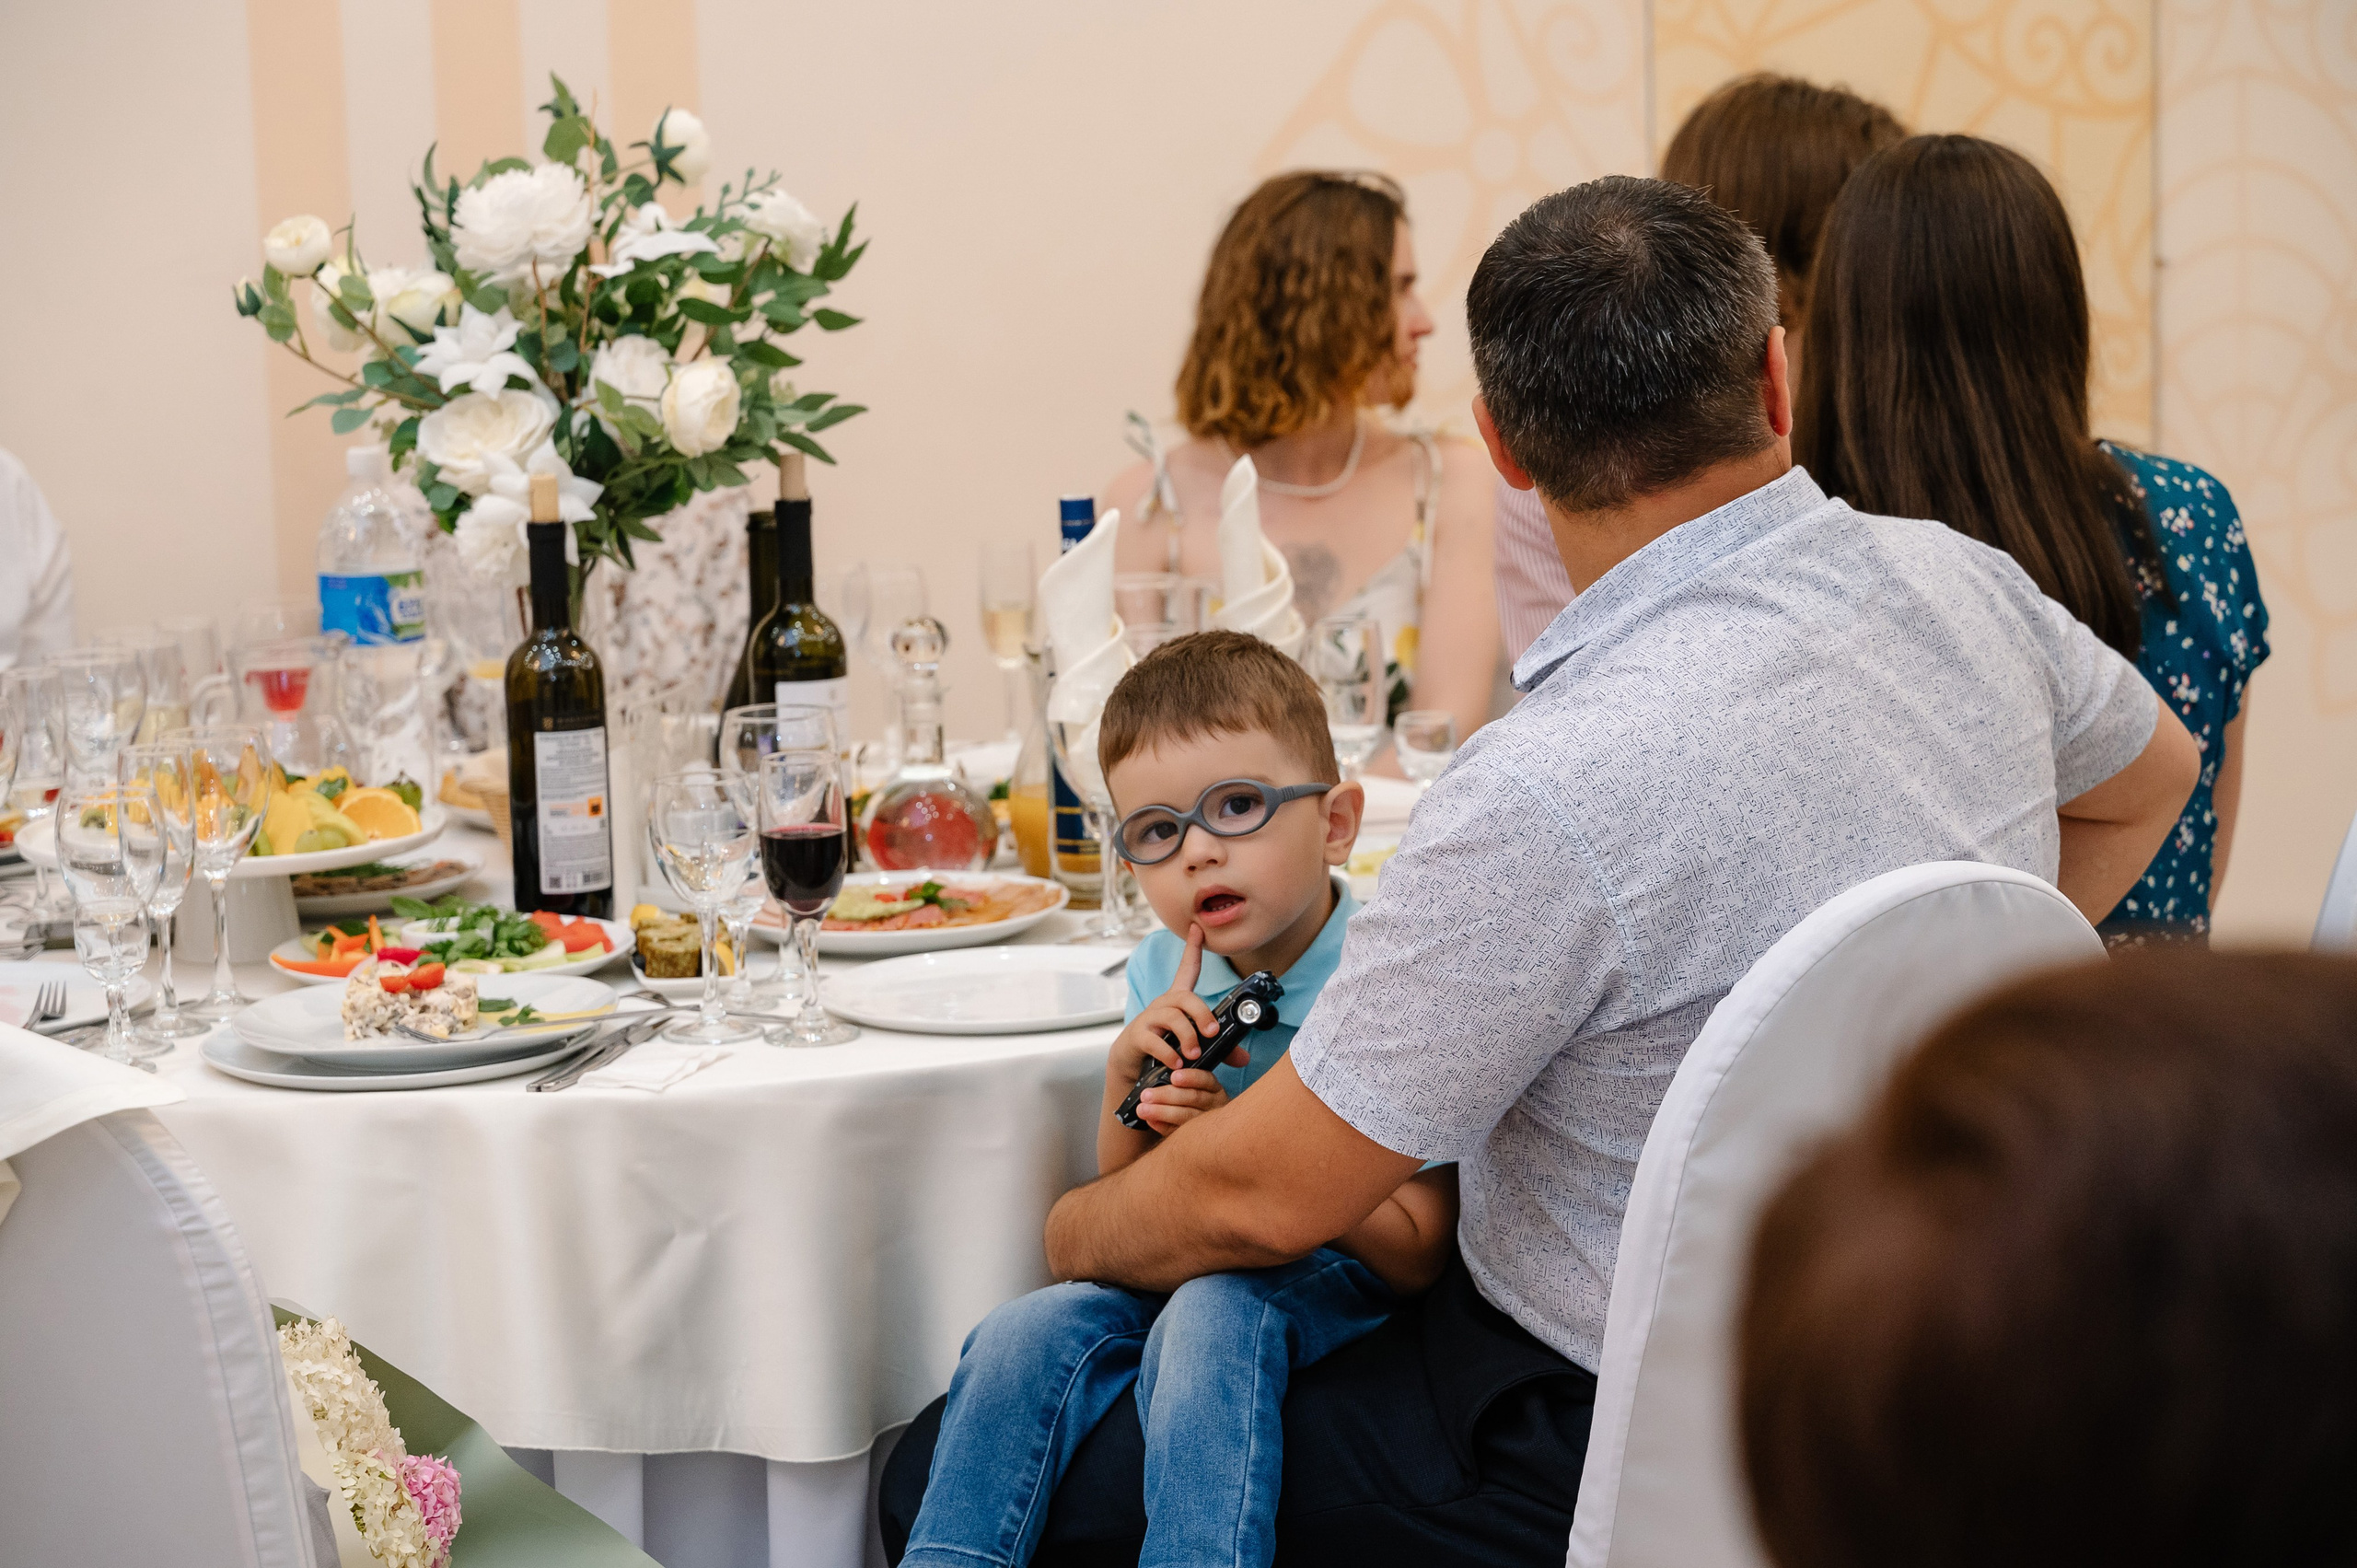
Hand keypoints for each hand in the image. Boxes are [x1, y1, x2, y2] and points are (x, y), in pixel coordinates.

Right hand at [1106, 923, 1251, 1135]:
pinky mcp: (1138, 1036)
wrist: (1131, 1066)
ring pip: (1172, 1017)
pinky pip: (1155, 1040)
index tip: (1197, 928)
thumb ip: (1219, 1050)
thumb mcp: (1194, 1047)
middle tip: (1212, 1033)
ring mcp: (1149, 1019)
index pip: (1187, 970)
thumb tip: (1244, 1057)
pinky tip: (1176, 1064)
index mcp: (1177, 1002)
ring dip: (1187, 1036)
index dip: (1192, 949)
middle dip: (1202, 1014)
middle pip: (1185, 998)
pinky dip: (1169, 1054)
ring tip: (1194, 1055)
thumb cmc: (1166, 1050)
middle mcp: (1163, 1005)